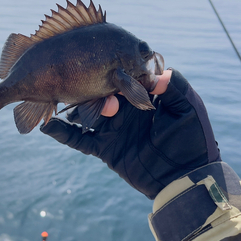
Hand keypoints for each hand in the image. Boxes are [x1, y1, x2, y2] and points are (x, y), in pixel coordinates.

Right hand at [41, 70, 219, 198]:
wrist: (185, 178)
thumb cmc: (193, 140)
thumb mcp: (189, 109)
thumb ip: (175, 88)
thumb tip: (157, 73)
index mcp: (141, 95)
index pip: (119, 77)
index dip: (109, 70)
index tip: (97, 62)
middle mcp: (124, 109)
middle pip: (98, 92)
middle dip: (89, 88)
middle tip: (80, 85)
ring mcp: (112, 128)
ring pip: (86, 112)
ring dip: (74, 106)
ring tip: (59, 98)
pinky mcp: (105, 148)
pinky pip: (80, 140)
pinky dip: (63, 133)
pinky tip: (47, 127)